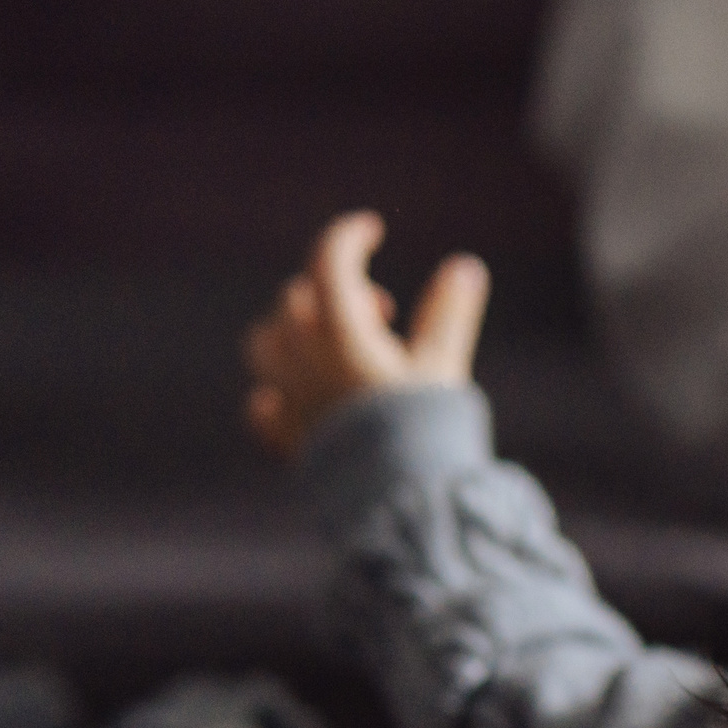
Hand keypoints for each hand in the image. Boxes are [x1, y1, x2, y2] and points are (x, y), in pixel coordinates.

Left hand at [243, 210, 491, 458]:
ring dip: (294, 332)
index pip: (328, 261)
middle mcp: (303, 359)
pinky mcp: (286, 437)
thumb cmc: (424, 429)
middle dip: (334, 291)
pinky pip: (262, 405)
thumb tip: (465, 266)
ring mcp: (288, 398)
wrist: (398, 498)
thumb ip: (450, 313)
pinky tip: (303, 398)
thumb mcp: (444, 366)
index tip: (371, 229)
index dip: (348, 237)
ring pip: (265, 344)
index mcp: (341, 333)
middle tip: (382, 313)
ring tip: (332, 345)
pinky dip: (276, 392)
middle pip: (295, 299)